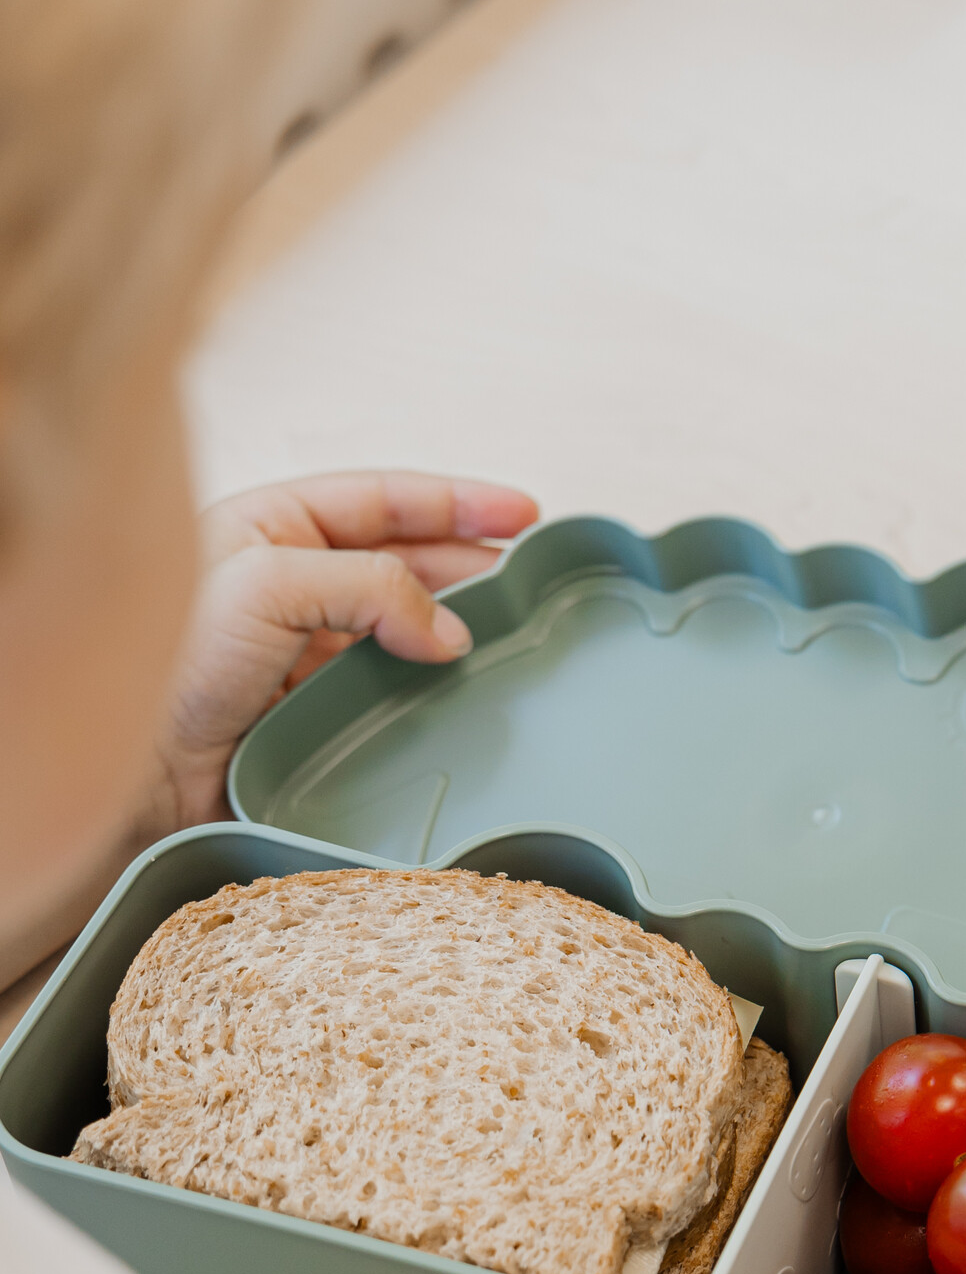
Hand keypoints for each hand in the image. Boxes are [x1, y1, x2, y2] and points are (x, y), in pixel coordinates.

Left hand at [151, 471, 536, 828]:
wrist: (131, 773)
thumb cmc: (163, 664)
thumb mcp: (266, 583)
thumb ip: (369, 585)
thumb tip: (448, 628)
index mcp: (270, 529)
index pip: (382, 500)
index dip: (457, 501)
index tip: (521, 513)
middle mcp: (291, 586)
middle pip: (405, 561)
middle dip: (469, 564)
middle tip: (527, 580)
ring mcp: (308, 654)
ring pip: (406, 630)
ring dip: (457, 630)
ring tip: (505, 636)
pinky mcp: (320, 716)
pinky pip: (394, 693)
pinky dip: (434, 691)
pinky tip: (460, 694)